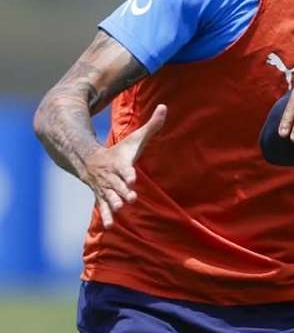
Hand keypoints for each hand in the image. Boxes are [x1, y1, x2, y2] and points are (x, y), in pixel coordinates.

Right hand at [80, 103, 166, 228]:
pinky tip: (110, 226)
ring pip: (109, 197)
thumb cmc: (120, 151)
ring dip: (114, 204)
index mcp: (120, 164)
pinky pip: (103, 207)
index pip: (125, 169)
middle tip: (130, 199)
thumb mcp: (135, 138)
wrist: (91, 161)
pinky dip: (106, 216)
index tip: (132, 179)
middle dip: (123, 191)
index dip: (128, 174)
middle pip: (117, 185)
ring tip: (120, 210)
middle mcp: (111, 177)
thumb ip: (152, 125)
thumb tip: (164, 106)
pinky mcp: (102, 197)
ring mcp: (105, 188)